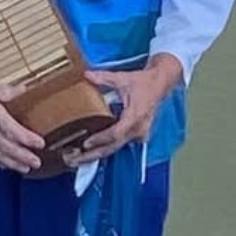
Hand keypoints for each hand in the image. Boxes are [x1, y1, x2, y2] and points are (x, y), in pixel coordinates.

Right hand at [0, 74, 43, 173]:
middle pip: (7, 147)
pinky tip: (1, 165)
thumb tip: (22, 89)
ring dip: (11, 163)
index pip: (13, 131)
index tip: (40, 144)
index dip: (27, 139)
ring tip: (24, 169)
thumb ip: (6, 91)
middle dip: (22, 157)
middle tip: (36, 163)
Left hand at [62, 54, 182, 165]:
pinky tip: (90, 152)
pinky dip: (104, 148)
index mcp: (135, 116)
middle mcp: (138, 129)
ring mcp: (139, 134)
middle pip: (113, 147)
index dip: (100, 139)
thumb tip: (87, 75)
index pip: (116, 134)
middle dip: (93, 155)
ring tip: (77, 159)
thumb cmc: (145, 82)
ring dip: (96, 154)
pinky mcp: (136, 135)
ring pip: (115, 148)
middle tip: (74, 160)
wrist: (161, 84)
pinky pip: (119, 144)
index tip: (86, 144)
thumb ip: (104, 78)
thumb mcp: (123, 78)